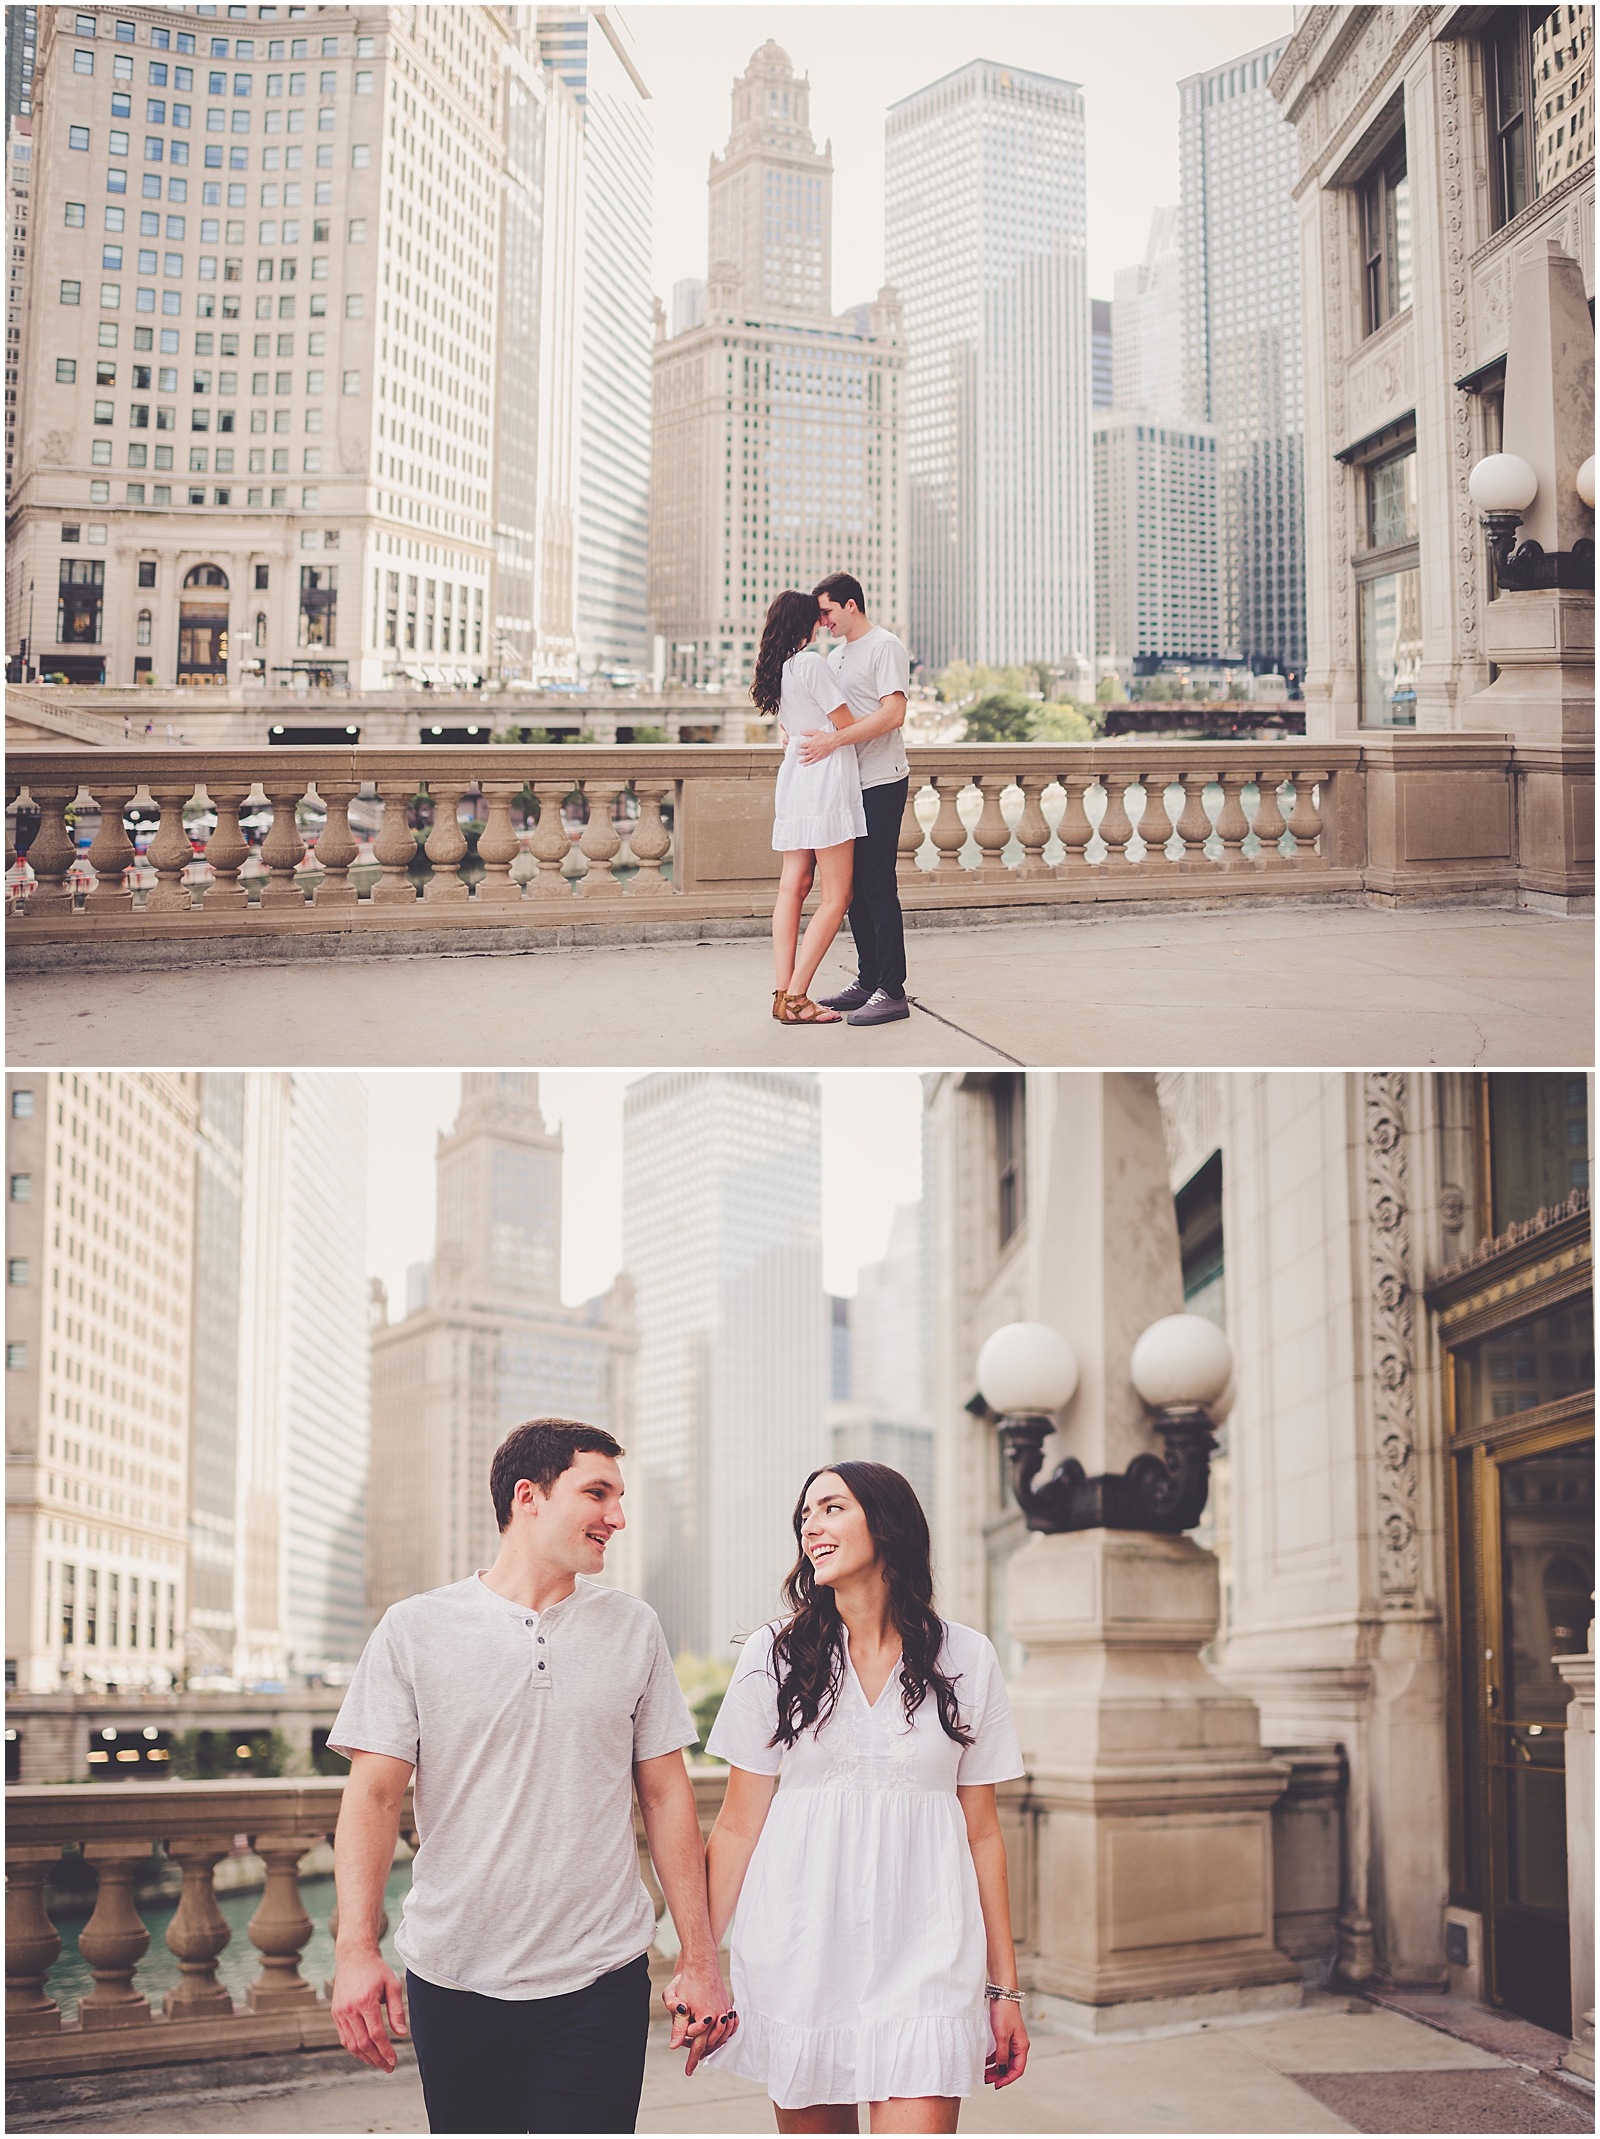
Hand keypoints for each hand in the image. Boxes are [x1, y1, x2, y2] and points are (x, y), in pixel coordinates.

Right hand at [332, 1946, 407, 2072]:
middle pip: (363, 2044)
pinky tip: (366, 2053)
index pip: (376, 2034)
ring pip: (352, 2045)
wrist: (353, 1956)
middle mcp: (350, 2009)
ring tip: (379, 2063)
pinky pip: (344, 2038)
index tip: (394, 2060)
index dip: (385, 2051)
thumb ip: (397, 2011)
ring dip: (365, 2058)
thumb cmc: (376, 1970)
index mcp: (365, 2001)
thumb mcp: (392, 1985)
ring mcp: (340, 2013)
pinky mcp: (336, 2014)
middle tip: (389, 2067)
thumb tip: (402, 2033)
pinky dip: (355, 2049)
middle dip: (377, 2059)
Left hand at [663, 1957, 737, 2076]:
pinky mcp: (728, 2005)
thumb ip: (678, 2027)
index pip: (698, 2047)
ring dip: (713, 2045)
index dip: (692, 2061)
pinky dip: (723, 2034)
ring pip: (722, 2037)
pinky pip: (729, 2027)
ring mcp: (726, 2011)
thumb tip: (674, 2047)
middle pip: (711, 2044)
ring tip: (703, 2050)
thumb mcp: (678, 2003)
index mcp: (706, 2019)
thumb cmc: (688, 1982)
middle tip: (693, 2061)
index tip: (688, 2072)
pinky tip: (717, 2036)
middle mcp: (719, 2018)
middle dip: (702, 2053)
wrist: (702, 1962)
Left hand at [798, 730, 835, 763]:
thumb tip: (801, 732)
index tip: (799, 746)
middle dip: (799, 753)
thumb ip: (807, 732)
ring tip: (800, 761)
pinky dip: (807, 764)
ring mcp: (814, 754)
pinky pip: (811, 762)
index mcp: (809, 743)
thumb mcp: (815, 732)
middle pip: (802, 753)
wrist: (831, 741)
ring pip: (806, 759)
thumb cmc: (824, 736)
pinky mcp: (818, 758)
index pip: (801, 746)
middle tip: (799, 753)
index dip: (800, 746)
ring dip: (802, 760)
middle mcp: (811, 750)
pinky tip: (805, 764)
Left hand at [985, 2000, 1028, 2088]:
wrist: (1002, 1995)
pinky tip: (984, 2062)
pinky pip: (1000, 2053)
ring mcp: (1012, 2041)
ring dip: (995, 2069)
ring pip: (1004, 2061)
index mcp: (1022, 2046)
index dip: (1008, 2079)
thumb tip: (1001, 2069)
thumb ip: (1002, 2054)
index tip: (997, 2085)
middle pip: (1011, 2067)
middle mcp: (1018, 2046)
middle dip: (1000, 2076)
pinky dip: (993, 2059)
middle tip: (987, 2081)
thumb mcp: (1002, 2035)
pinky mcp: (1005, 2037)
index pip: (1018, 2070)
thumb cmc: (1004, 2013)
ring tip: (984, 2074)